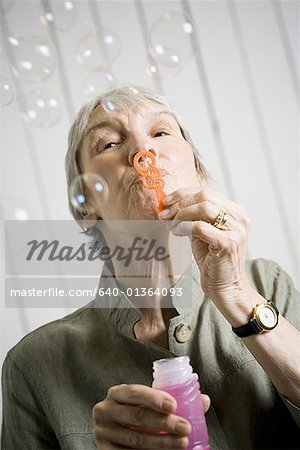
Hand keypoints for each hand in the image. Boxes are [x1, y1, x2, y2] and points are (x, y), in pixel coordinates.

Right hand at [93, 383, 210, 448]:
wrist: (115, 433)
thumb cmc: (136, 415)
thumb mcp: (148, 404)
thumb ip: (172, 401)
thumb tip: (203, 400)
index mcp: (117, 393)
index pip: (135, 393)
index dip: (155, 398)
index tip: (175, 405)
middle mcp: (105, 410)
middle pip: (137, 416)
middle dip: (164, 423)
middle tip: (185, 427)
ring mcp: (102, 432)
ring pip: (136, 439)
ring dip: (162, 443)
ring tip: (183, 443)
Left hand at [159, 187, 253, 319]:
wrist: (226, 288)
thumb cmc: (213, 260)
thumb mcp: (203, 233)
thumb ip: (193, 217)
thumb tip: (169, 205)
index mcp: (236, 212)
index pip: (207, 192)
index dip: (183, 194)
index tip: (166, 202)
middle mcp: (239, 218)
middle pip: (205, 196)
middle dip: (180, 203)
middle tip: (164, 213)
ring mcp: (236, 230)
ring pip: (203, 208)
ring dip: (181, 214)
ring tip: (171, 225)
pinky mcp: (227, 243)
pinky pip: (200, 227)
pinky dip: (184, 227)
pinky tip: (177, 233)